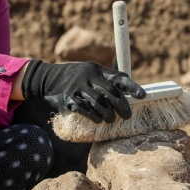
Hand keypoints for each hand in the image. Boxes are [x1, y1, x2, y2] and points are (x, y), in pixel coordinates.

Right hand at [21, 60, 144, 122]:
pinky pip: (85, 109)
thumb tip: (126, 92)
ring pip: (99, 102)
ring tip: (110, 120)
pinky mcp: (68, 98)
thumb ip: (104, 80)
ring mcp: (78, 87)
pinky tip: (97, 119)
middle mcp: (88, 76)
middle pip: (111, 92)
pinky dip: (94, 116)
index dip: (132, 86)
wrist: (46, 78)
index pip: (118, 77)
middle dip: (121, 105)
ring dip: (108, 114)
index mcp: (96, 69)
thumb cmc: (73, 77)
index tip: (143, 96)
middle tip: (127, 115)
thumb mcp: (88, 72)